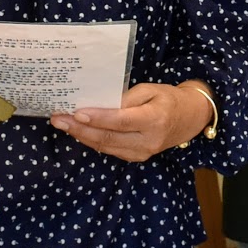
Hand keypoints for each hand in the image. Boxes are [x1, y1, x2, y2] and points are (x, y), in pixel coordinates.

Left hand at [54, 82, 203, 161]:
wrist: (189, 118)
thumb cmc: (168, 98)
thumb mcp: (150, 89)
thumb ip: (126, 98)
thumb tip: (99, 106)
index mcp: (155, 119)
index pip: (120, 121)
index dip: (97, 118)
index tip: (76, 113)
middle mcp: (148, 140)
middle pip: (108, 137)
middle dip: (80, 129)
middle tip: (58, 119)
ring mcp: (142, 153)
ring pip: (106, 146)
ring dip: (82, 136)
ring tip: (62, 124)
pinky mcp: (137, 158)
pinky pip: (110, 150)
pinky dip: (92, 141)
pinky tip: (79, 132)